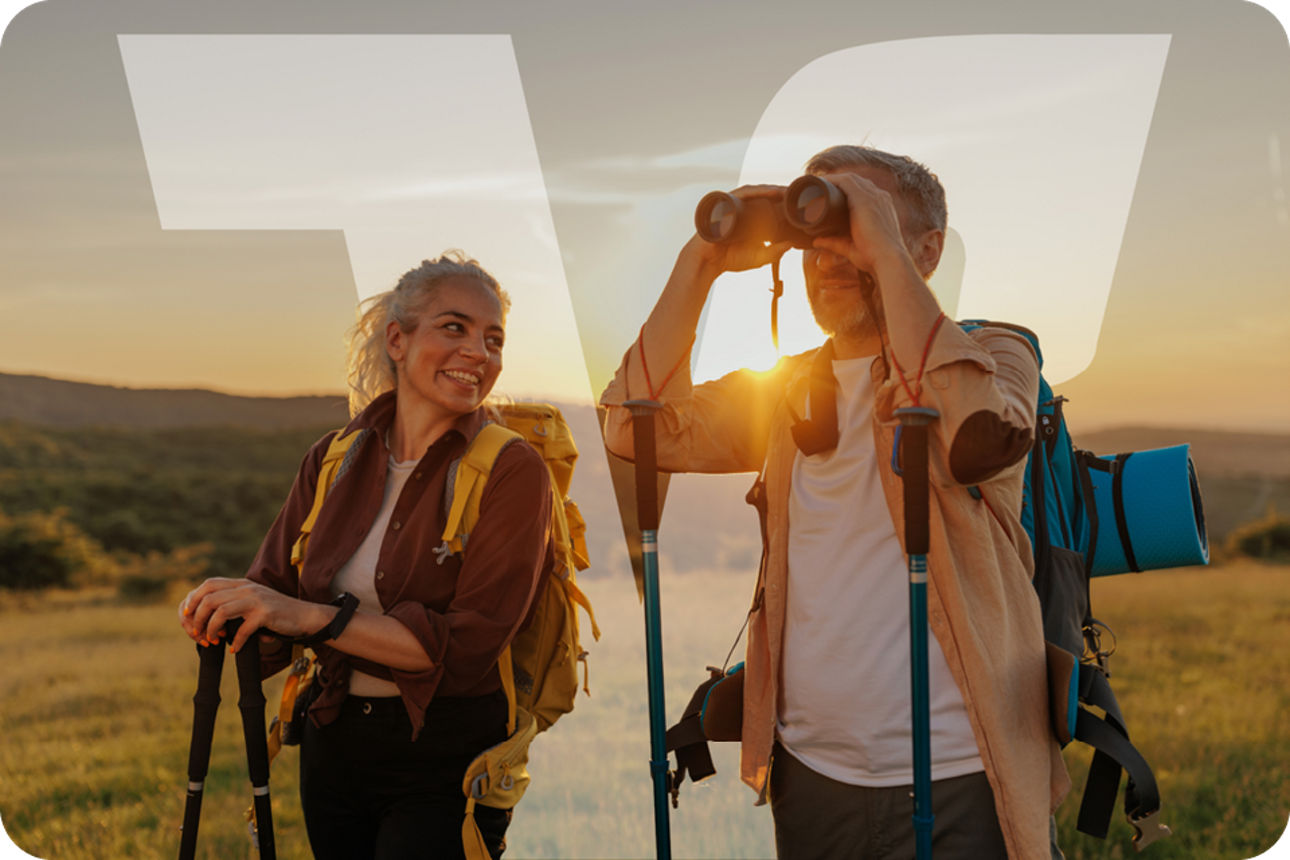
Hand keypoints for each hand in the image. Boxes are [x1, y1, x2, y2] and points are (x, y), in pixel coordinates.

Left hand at [178, 577, 329, 652]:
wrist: (305, 616)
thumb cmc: (276, 613)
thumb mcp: (252, 602)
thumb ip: (232, 603)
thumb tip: (203, 618)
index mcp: (240, 584)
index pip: (207, 585)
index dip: (192, 601)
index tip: (187, 618)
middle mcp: (246, 588)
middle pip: (209, 597)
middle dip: (196, 618)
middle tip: (197, 635)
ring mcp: (256, 599)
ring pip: (220, 611)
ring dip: (210, 629)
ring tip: (212, 642)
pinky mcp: (266, 613)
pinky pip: (242, 629)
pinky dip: (236, 642)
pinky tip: (236, 649)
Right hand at [687, 184, 794, 280]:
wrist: (707, 262)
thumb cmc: (730, 259)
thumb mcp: (758, 257)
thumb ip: (773, 252)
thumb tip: (790, 245)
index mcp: (752, 219)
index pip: (771, 206)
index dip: (786, 204)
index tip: (802, 204)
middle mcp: (744, 209)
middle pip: (765, 196)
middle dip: (782, 193)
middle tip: (800, 193)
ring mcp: (735, 205)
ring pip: (757, 192)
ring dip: (773, 189)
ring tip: (788, 191)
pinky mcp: (726, 204)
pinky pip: (744, 193)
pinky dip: (758, 191)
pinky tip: (771, 192)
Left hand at [808, 172, 910, 275]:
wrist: (888, 259)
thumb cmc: (873, 257)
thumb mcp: (851, 247)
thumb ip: (834, 243)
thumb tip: (816, 241)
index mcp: (881, 206)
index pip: (863, 190)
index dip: (845, 189)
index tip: (829, 194)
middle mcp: (879, 197)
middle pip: (856, 182)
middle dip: (837, 182)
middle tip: (818, 189)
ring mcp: (873, 195)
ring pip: (849, 179)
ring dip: (832, 179)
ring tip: (815, 184)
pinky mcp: (864, 198)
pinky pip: (845, 181)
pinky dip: (832, 179)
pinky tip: (820, 181)